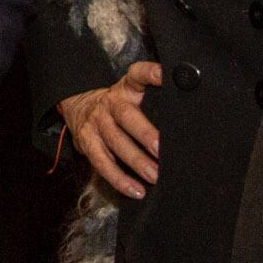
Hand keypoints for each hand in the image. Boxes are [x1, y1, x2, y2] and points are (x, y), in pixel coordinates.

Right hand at [59, 61, 163, 199]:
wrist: (77, 106)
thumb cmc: (116, 106)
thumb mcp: (131, 93)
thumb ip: (152, 100)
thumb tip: (186, 122)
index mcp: (125, 88)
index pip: (137, 75)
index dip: (150, 73)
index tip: (165, 75)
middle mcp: (110, 103)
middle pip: (126, 116)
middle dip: (145, 134)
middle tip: (162, 150)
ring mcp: (97, 123)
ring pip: (115, 142)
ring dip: (136, 161)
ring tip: (154, 176)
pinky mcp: (87, 143)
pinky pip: (102, 163)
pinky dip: (119, 179)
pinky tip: (136, 190)